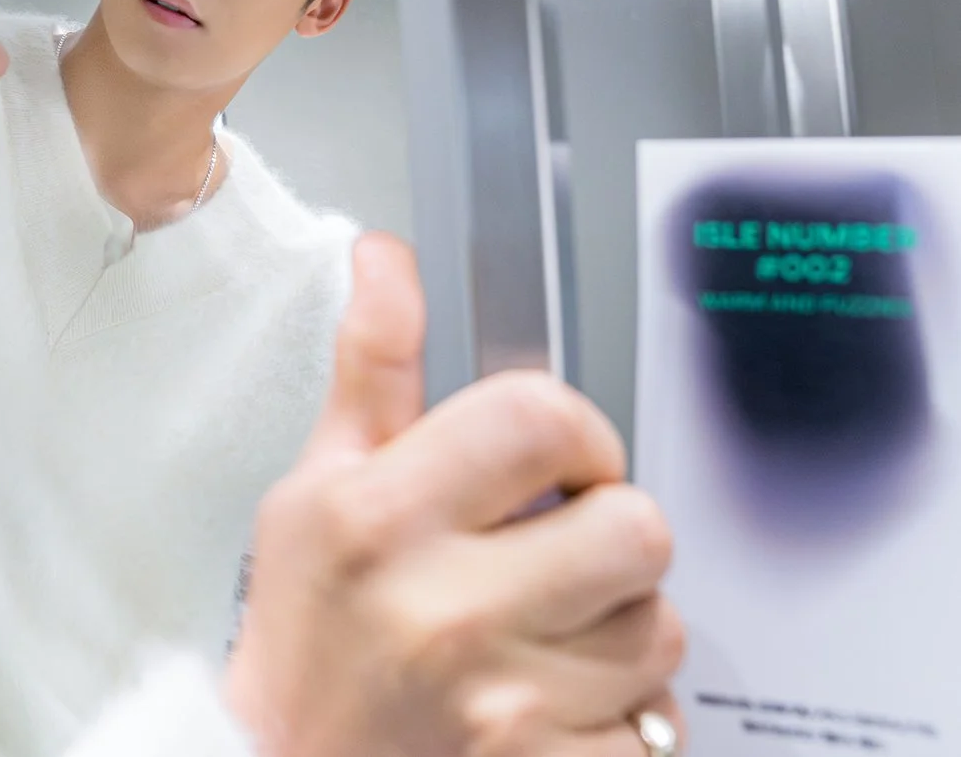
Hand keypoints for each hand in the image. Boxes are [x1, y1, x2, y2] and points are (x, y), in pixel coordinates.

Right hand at [222, 235, 684, 756]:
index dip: (574, 433)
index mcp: (378, 517)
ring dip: (618, 636)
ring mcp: (504, 705)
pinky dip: (621, 726)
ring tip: (542, 645)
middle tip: (553, 560)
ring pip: (662, 632)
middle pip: (636, 528)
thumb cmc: (307, 638)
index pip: (543, 418)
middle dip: (609, 539)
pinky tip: (550, 714)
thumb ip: (371, 372)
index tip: (555, 465)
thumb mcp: (312, 490)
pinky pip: (659, 730)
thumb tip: (386, 260)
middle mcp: (443, 608)